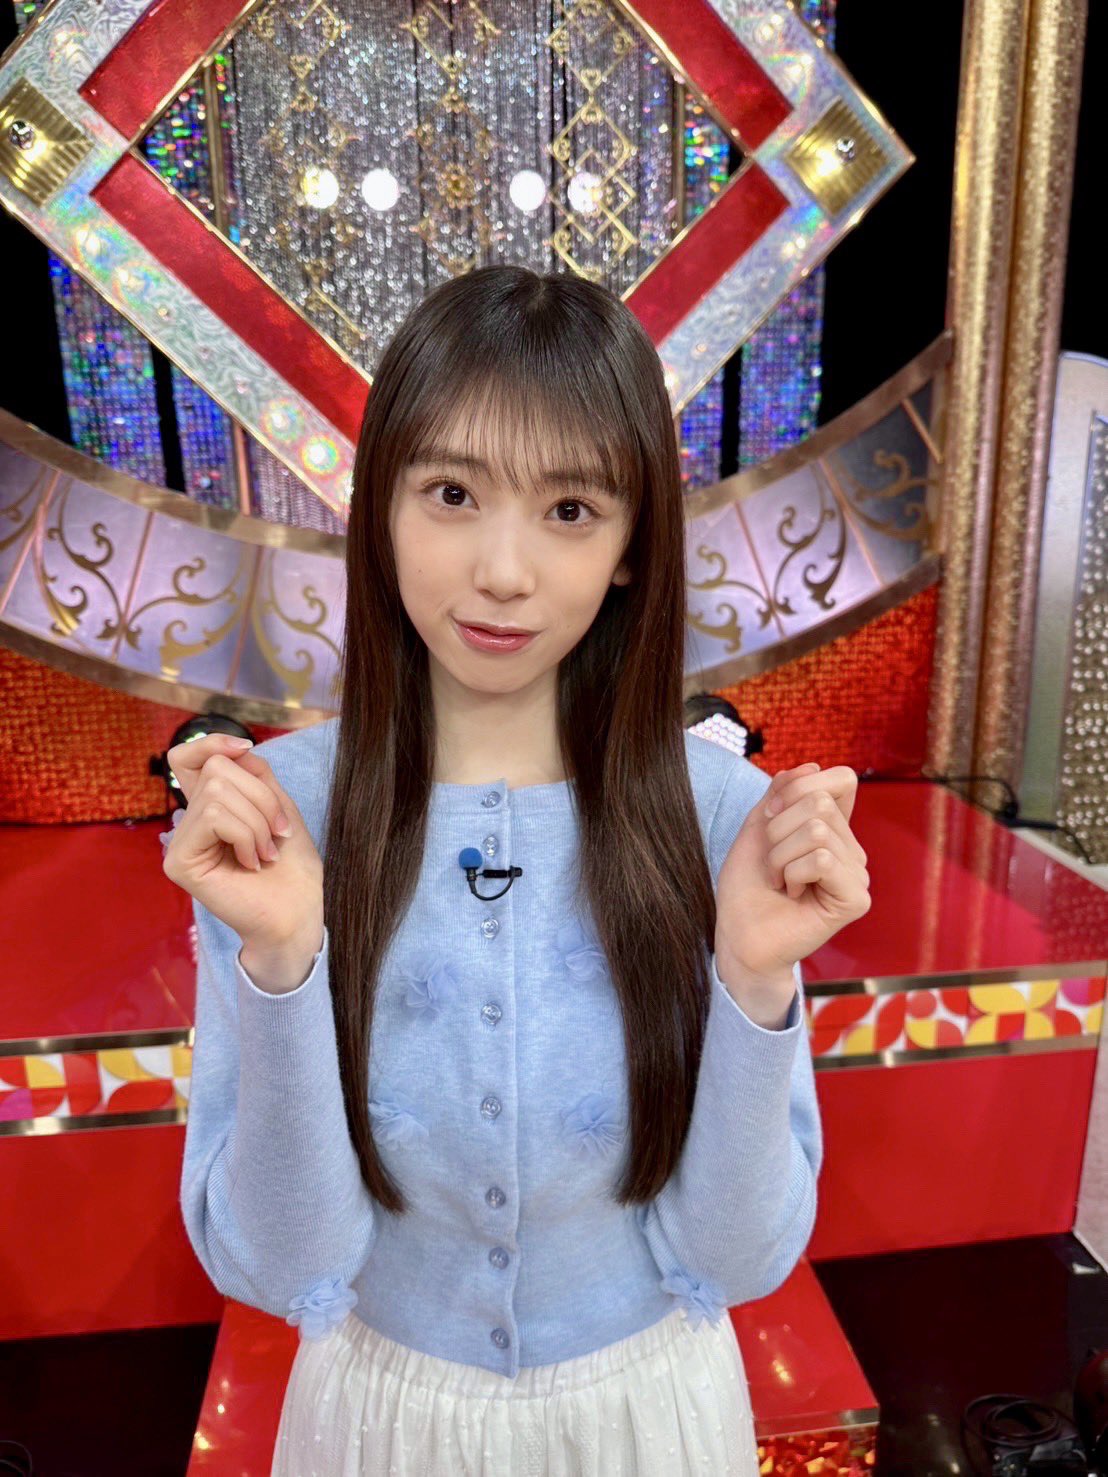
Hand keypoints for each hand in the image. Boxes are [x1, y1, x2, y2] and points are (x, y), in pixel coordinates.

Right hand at [161, 732, 322, 953]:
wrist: (297, 910)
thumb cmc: (292, 865)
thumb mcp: (279, 806)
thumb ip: (254, 774)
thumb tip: (235, 749)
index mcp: (209, 807)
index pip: (185, 758)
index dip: (210, 742)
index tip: (244, 748)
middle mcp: (189, 822)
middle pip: (215, 769)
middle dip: (260, 796)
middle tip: (275, 834)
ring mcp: (180, 843)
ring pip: (217, 793)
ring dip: (257, 821)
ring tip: (265, 853)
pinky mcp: (179, 862)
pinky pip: (214, 817)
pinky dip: (246, 835)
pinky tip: (252, 863)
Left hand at [715, 761, 870, 983]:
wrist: (738, 934)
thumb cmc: (747, 885)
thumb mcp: (759, 826)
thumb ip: (784, 792)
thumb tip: (812, 764)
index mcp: (834, 828)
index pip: (841, 779)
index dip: (799, 786)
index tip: (770, 816)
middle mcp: (852, 848)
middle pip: (819, 802)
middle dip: (778, 829)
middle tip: (772, 863)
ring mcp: (857, 874)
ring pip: (817, 830)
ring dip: (780, 855)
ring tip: (780, 880)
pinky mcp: (855, 899)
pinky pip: (822, 860)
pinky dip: (793, 873)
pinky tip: (792, 894)